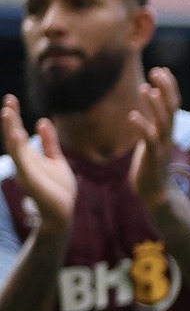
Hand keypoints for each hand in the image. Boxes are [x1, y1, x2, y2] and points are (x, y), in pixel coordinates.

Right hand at [0, 96, 74, 238]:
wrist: (62, 212)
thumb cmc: (58, 188)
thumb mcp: (56, 159)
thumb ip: (49, 142)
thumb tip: (41, 121)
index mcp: (29, 155)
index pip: (18, 131)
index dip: (14, 115)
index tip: (10, 98)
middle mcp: (23, 161)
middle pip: (13, 136)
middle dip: (10, 118)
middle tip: (8, 99)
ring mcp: (25, 170)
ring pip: (14, 147)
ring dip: (9, 130)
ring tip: (6, 112)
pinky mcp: (30, 180)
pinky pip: (22, 162)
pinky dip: (18, 149)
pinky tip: (16, 135)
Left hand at [128, 66, 181, 217]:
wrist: (156, 193)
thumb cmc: (151, 166)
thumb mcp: (152, 141)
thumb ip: (151, 125)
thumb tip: (144, 114)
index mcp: (168, 130)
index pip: (173, 104)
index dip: (169, 87)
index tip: (162, 70)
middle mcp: (168, 135)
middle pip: (171, 108)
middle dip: (165, 89)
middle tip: (156, 71)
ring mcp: (162, 146)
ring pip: (162, 121)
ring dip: (155, 104)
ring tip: (145, 88)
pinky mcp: (152, 157)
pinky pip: (149, 139)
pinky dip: (142, 126)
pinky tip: (132, 115)